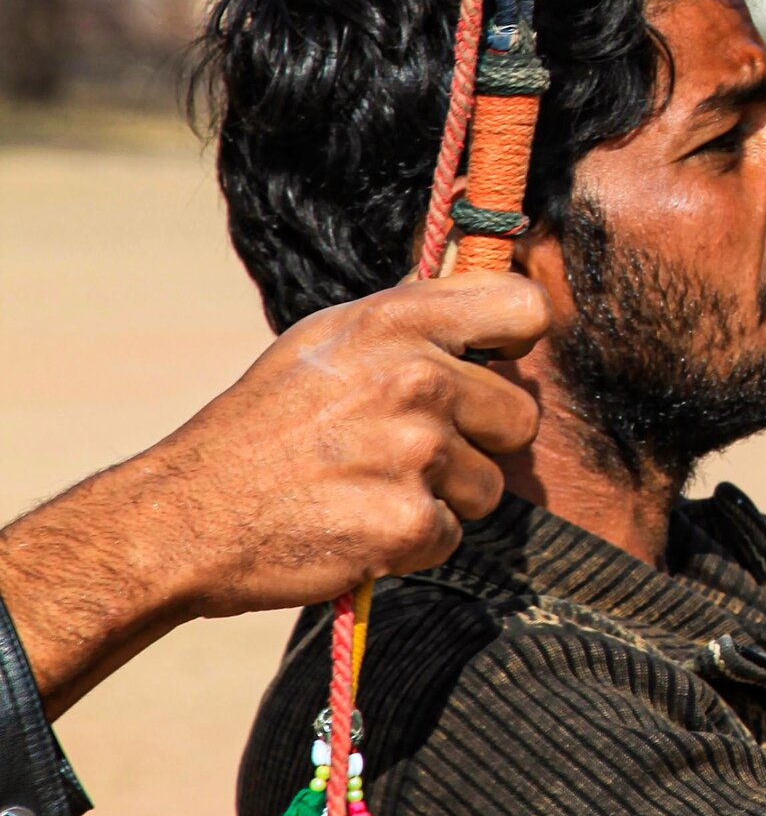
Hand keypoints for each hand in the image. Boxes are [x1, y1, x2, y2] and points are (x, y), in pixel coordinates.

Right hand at [155, 276, 546, 613]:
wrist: (190, 514)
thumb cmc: (263, 423)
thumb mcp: (326, 338)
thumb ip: (406, 313)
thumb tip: (473, 272)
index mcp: (396, 322)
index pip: (524, 308)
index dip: (516, 340)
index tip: (489, 362)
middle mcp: (415, 379)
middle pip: (520, 417)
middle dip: (477, 442)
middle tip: (406, 449)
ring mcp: (415, 454)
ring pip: (488, 485)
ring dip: (440, 497)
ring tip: (370, 486)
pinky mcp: (409, 524)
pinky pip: (451, 536)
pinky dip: (411, 543)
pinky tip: (358, 524)